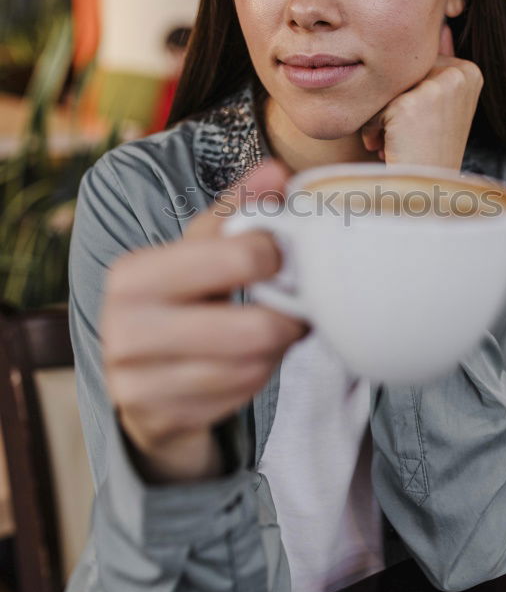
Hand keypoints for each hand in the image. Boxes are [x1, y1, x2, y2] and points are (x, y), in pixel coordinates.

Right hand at [101, 160, 307, 482]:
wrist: (141, 383)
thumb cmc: (181, 303)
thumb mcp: (199, 253)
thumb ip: (237, 211)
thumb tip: (277, 170)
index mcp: (132, 273)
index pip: (238, 256)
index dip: (278, 256)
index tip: (283, 258)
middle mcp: (123, 327)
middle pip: (254, 329)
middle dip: (287, 320)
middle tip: (296, 310)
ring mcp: (135, 381)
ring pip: (251, 367)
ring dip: (274, 352)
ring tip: (271, 334)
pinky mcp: (156, 420)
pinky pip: (237, 398)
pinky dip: (255, 381)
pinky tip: (249, 366)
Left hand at [361, 23, 483, 171]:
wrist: (426, 193)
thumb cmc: (426, 154)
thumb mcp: (433, 107)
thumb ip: (428, 71)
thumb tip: (435, 27)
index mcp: (470, 71)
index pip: (418, 66)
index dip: (406, 97)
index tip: (415, 129)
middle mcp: (460, 74)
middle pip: (401, 73)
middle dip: (391, 107)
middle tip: (401, 139)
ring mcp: (438, 86)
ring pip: (386, 88)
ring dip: (380, 118)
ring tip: (394, 144)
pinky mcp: (414, 102)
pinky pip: (376, 105)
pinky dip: (373, 129)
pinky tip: (387, 148)